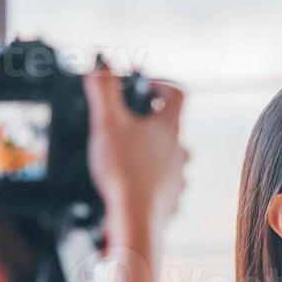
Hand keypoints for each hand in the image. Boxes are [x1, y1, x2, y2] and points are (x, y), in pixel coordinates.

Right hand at [83, 64, 188, 227]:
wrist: (135, 218)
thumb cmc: (123, 171)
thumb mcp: (107, 122)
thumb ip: (103, 89)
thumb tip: (102, 62)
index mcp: (169, 127)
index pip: (178, 93)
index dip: (161, 84)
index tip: (144, 87)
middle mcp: (179, 150)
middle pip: (172, 127)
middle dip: (151, 121)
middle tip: (128, 123)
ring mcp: (178, 176)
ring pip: (171, 157)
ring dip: (153, 152)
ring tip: (129, 155)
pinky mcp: (171, 198)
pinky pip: (165, 184)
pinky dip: (152, 181)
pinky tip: (133, 184)